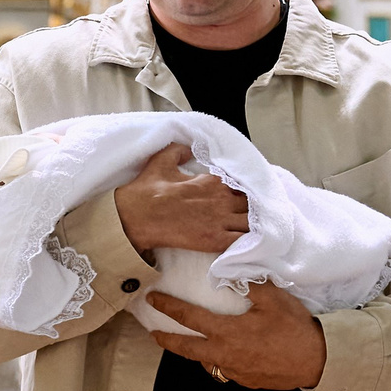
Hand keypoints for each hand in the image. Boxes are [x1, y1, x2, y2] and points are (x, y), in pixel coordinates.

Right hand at [113, 145, 248, 255]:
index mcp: (212, 180)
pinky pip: (243, 241)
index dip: (246, 189)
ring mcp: (220, 221)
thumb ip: (178, 150)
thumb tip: (188, 149)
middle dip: (253, 207)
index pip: (242, 183)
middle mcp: (221, 199)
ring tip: (254, 228)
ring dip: (254, 224)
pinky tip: (249, 242)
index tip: (244, 193)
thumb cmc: (147, 191)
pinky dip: (250, 241)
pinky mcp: (215, 240)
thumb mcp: (161, 160)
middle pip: (252, 203)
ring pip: (252, 222)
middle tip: (252, 212)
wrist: (136, 218)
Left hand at [143, 280, 326, 390]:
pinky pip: (225, 370)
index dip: (168, 308)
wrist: (317, 363)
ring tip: (189, 344)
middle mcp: (225, 354)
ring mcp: (235, 370)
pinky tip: (224, 354)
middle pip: (186, 348)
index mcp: (227, 332)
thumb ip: (250, 284)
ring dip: (194, 353)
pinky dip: (218, 361)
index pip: (188, 318)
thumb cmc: (295, 330)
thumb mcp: (274, 299)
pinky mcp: (248, 381)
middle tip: (153, 334)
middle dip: (166, 340)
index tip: (153, 301)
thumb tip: (232, 270)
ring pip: (205, 362)